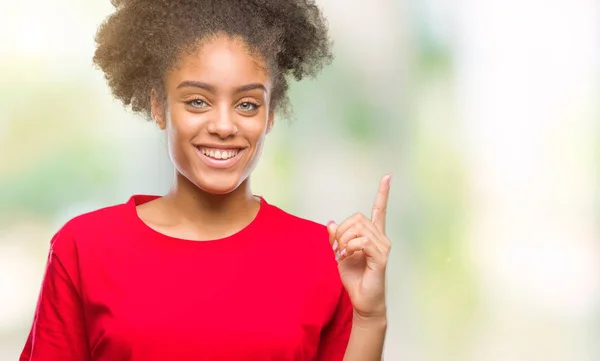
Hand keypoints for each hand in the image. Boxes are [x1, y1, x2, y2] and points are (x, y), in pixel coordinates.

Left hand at [328, 174, 391, 319]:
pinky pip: (362, 242)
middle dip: (341, 230)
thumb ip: (336, 238)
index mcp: (373, 235)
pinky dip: (349, 247)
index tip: (387, 177)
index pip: (380, 210)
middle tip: (336, 248)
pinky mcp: (381, 257)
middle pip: (358, 218)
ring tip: (341, 254)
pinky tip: (346, 256)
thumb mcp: (339, 254)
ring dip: (343, 240)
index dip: (383, 193)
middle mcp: (381, 238)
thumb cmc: (354, 279)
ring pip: (358, 229)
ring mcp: (383, 247)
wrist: (363, 301)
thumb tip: (331, 223)